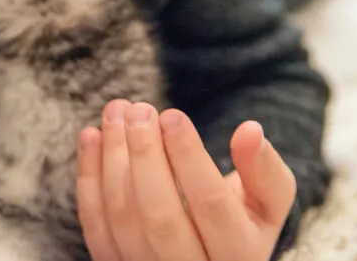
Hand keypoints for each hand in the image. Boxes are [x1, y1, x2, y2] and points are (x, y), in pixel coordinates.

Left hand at [78, 100, 296, 260]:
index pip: (211, 205)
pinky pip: (95, 227)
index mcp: (239, 256)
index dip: (189, 157)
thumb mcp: (267, 202)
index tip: (172, 115)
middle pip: (160, 217)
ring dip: (113, 159)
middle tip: (139, 109)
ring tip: (116, 111)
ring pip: (122, 220)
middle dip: (145, 156)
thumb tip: (249, 130)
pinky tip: (92, 136)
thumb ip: (264, 169)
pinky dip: (89, 179)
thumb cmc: (241, 221)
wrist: (210, 260)